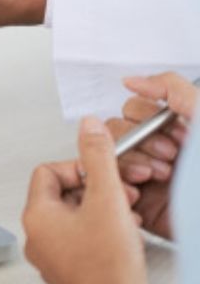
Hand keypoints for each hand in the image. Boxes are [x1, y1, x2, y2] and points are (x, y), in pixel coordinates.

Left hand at [21, 117, 146, 283]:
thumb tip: (89, 127)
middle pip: (62, 193)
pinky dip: (101, 231)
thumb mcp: (108, 200)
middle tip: (120, 196)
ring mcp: (51, 254)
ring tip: (124, 217)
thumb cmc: (108, 268)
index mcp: (37, 215)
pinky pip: (80, 237)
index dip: (79, 168)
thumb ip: (98, 158)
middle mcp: (37, 235)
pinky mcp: (67, 267)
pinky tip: (121, 236)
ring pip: (74, 216)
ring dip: (102, 209)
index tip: (102, 176)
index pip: (47, 171)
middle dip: (96, 190)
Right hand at [106, 72, 196, 239]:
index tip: (178, 134)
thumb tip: (133, 81)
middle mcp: (158, 149)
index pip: (134, 110)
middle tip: (169, 156)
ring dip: (129, 164)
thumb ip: (173, 89)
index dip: (147, 119)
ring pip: (108, 156)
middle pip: (117, 130)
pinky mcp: (137, 202)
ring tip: (158, 176)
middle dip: (141, 142)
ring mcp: (145, 175)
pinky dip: (118, 186)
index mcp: (175, 129)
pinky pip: (107, 186)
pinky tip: (140, 192)